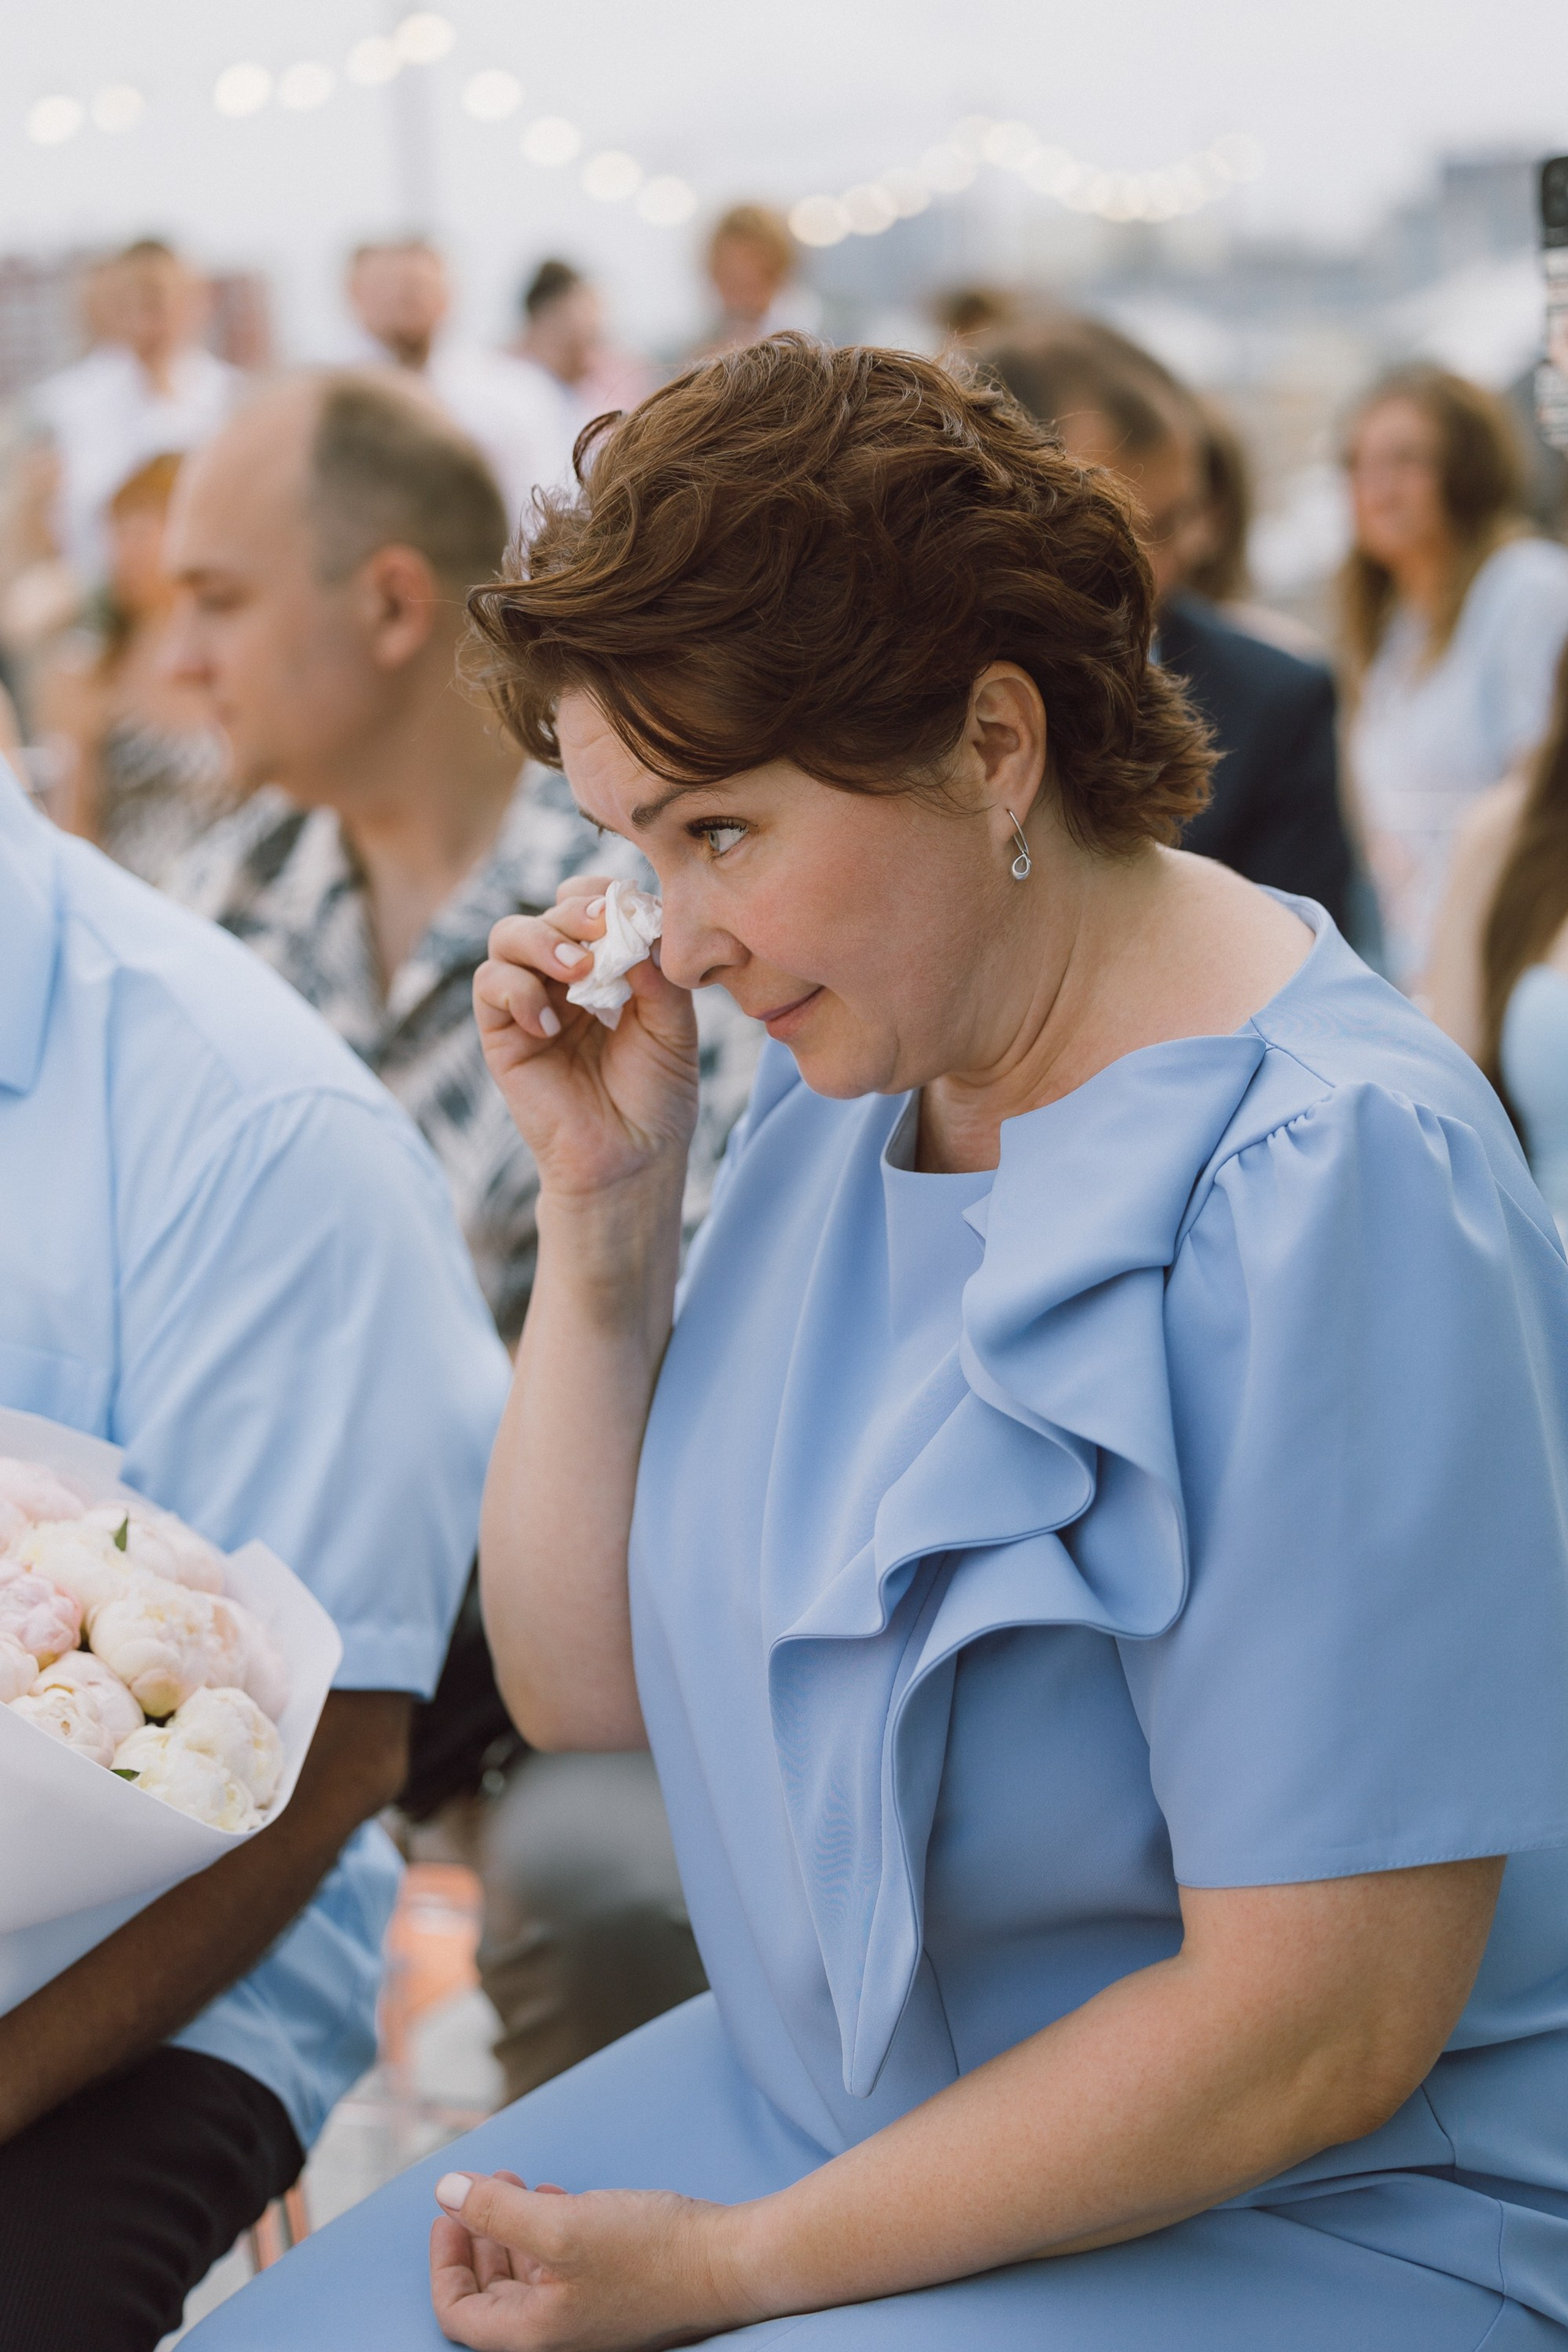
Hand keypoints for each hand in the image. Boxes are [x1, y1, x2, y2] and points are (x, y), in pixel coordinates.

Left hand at [430, 2169, 755, 2349]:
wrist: (725, 2261)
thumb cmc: (646, 2253)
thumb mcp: (561, 2226)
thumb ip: (497, 2211)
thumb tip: (445, 2192)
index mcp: (534, 2334)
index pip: (460, 2312)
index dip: (446, 2261)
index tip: (448, 2211)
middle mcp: (556, 2331)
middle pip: (491, 2292)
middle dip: (478, 2234)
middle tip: (476, 2187)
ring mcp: (586, 2312)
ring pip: (526, 2274)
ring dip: (511, 2226)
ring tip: (513, 2181)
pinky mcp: (612, 2289)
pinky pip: (561, 2264)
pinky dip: (546, 2228)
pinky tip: (554, 2194)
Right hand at [474, 878, 699, 1199]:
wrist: (632, 1159)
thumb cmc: (656, 1096)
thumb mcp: (675, 1029)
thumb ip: (660, 978)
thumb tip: (637, 930)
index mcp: (609, 966)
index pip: (592, 904)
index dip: (603, 896)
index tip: (630, 909)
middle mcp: (564, 977)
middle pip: (550, 910)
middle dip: (575, 911)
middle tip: (602, 929)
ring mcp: (530, 1002)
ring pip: (509, 935)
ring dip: (543, 940)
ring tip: (577, 971)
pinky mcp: (502, 1033)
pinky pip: (490, 985)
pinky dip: (517, 990)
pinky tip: (551, 1024)